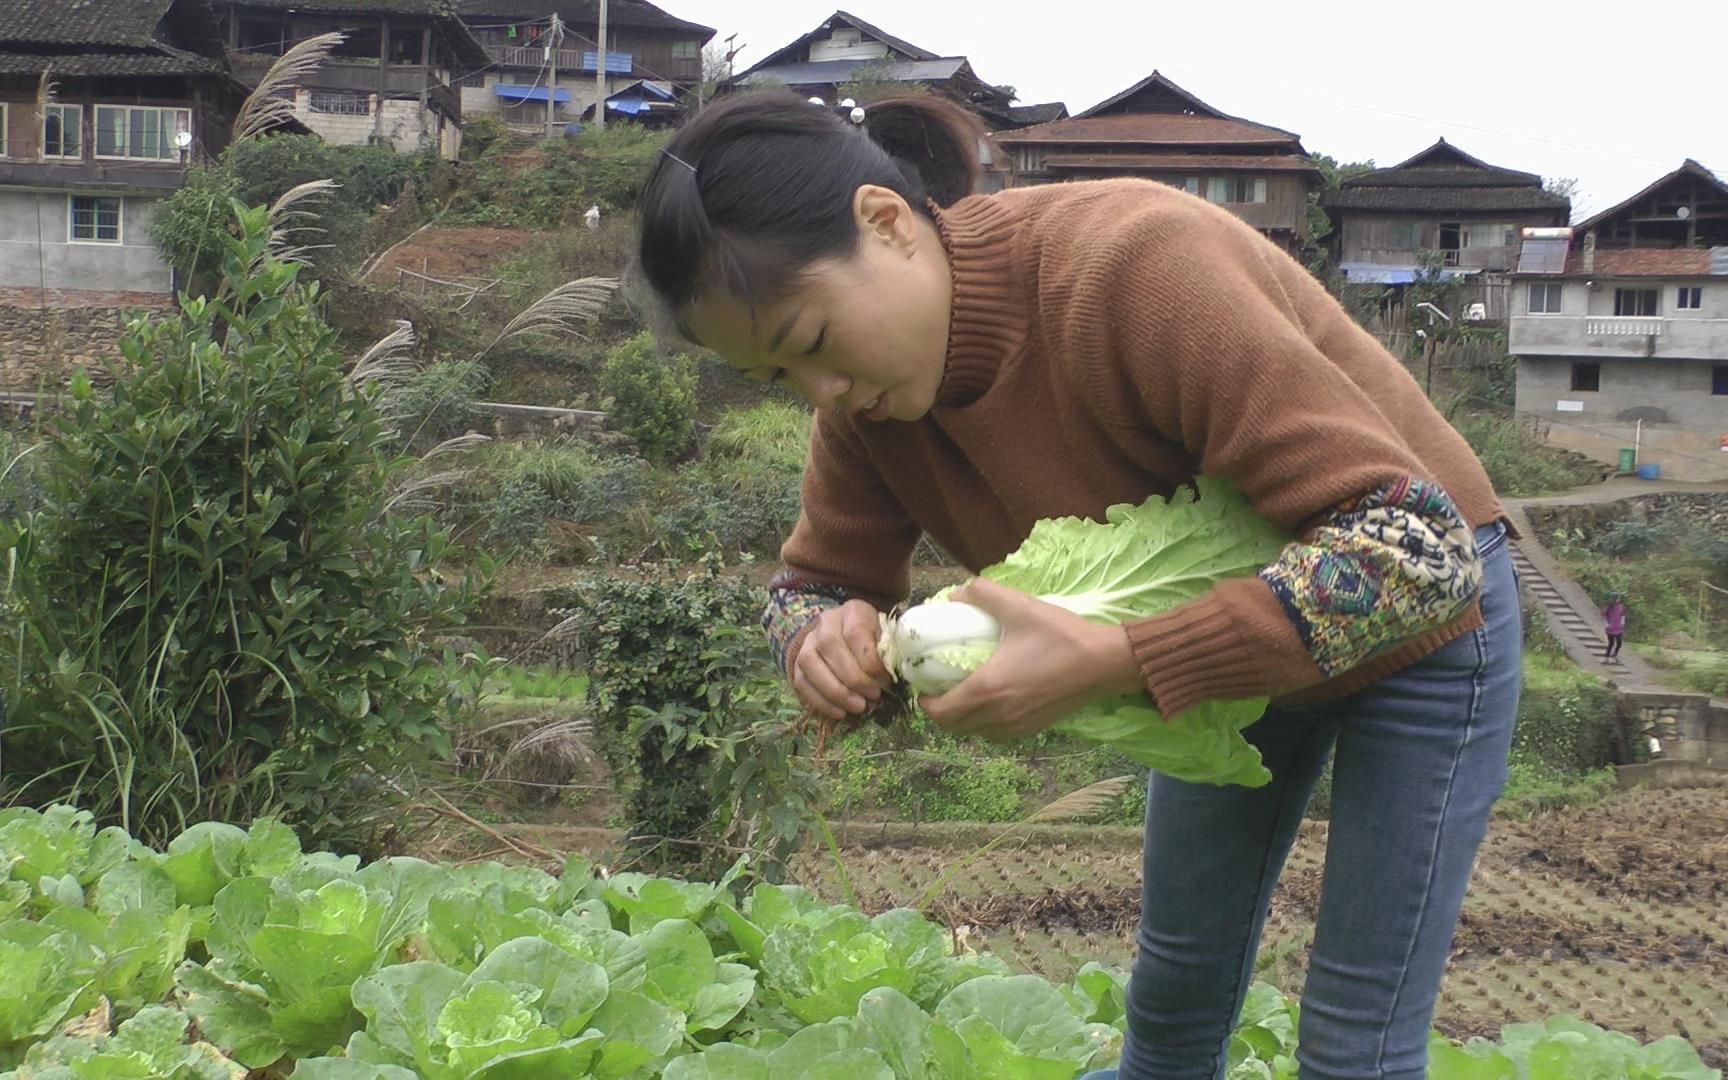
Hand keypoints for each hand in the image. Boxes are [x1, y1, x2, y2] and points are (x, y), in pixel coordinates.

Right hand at [791, 599, 890, 720]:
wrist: (843, 636)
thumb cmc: (873, 640)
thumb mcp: (886, 638)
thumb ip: (889, 652)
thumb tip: (894, 675)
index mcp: (853, 611)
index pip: (856, 632)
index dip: (870, 660)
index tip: (886, 680)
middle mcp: (825, 622)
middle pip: (830, 646)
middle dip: (854, 678)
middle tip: (873, 696)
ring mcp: (807, 643)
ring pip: (811, 664)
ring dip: (836, 691)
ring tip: (858, 707)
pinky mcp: (798, 664)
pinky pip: (802, 683)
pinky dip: (821, 702)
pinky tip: (840, 712)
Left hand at [919, 578, 1143, 741]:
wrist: (1105, 663)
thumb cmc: (1061, 635)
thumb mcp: (1020, 605)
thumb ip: (984, 592)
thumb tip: (957, 593)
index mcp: (989, 688)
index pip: (941, 713)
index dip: (924, 703)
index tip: (924, 686)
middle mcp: (999, 715)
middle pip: (953, 728)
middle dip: (939, 712)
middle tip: (940, 689)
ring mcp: (1017, 726)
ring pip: (975, 733)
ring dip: (962, 720)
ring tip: (964, 694)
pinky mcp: (1034, 729)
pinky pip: (996, 734)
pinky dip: (985, 724)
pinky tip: (993, 701)